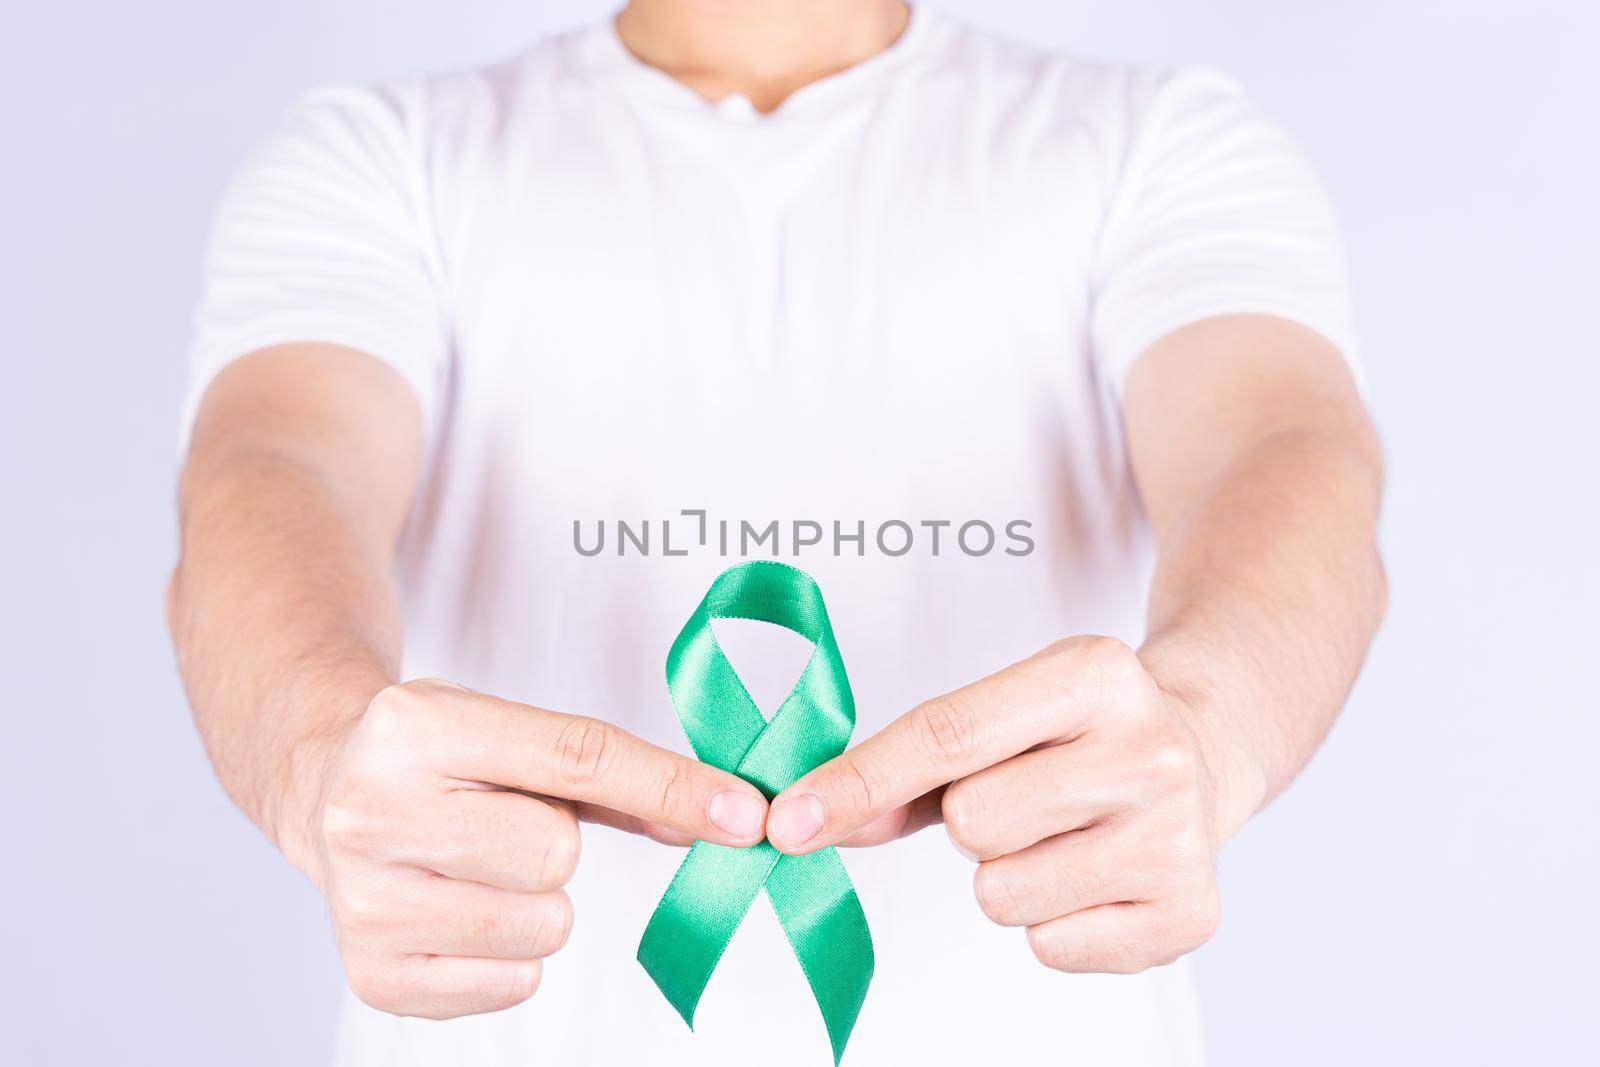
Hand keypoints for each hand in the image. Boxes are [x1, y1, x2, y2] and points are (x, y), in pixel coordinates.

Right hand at [307, 678, 769, 1017]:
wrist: (324, 788)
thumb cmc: (436, 758)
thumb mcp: (510, 730)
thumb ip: (615, 772)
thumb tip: (722, 816)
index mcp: (415, 727)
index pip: (575, 758)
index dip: (670, 786)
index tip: (745, 813)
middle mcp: (373, 811)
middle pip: (556, 855)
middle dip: (557, 843)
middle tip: (507, 823)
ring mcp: (365, 901)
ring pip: (543, 925)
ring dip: (539, 902)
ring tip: (482, 866)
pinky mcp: (374, 974)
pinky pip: (514, 983)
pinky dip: (511, 955)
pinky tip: (463, 909)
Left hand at [765, 637, 1224, 973]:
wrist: (1201, 753)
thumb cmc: (1073, 736)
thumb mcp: (1002, 714)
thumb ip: (904, 766)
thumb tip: (808, 821)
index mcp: (1095, 672)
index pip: (948, 733)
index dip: (858, 782)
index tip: (788, 821)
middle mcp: (1149, 749)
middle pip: (972, 821)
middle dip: (971, 822)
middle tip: (1023, 799)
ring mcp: (1177, 835)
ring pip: (1001, 894)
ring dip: (1007, 876)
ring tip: (1058, 837)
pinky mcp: (1190, 913)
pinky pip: (1048, 947)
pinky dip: (1050, 923)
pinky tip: (1091, 876)